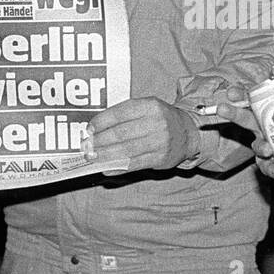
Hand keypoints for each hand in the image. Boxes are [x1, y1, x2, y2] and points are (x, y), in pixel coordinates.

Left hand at [83, 98, 200, 171]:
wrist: (188, 133)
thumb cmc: (160, 119)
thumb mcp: (147, 107)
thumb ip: (125, 115)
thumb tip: (96, 128)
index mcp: (150, 106)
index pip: (120, 113)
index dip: (101, 122)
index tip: (89, 129)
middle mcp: (156, 123)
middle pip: (121, 134)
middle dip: (99, 141)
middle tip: (86, 147)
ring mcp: (160, 142)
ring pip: (126, 150)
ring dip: (105, 155)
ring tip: (92, 157)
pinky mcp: (160, 159)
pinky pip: (134, 164)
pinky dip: (117, 167)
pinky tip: (106, 168)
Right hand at [211, 85, 273, 183]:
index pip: (256, 102)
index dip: (242, 96)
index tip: (232, 92)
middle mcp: (265, 131)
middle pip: (246, 119)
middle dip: (233, 113)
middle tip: (223, 108)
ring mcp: (267, 149)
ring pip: (257, 146)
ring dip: (260, 147)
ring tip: (269, 150)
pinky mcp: (271, 166)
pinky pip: (266, 167)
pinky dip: (271, 169)